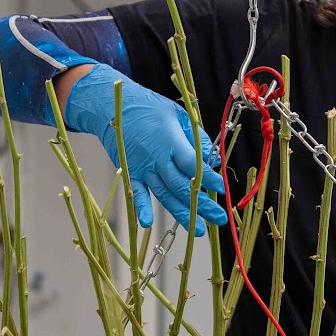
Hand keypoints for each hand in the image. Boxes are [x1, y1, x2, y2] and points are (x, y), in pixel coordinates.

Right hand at [64, 66, 226, 233]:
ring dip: (182, 213)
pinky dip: (141, 208)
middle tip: (219, 217)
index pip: (193, 164)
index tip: (222, 187)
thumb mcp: (179, 115)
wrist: (113, 106)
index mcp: (171, 141)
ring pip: (165, 195)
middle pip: (182, 185)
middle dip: (202, 204)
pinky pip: (136, 193)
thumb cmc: (149, 108)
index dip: (208, 177)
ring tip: (199, 229)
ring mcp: (142, 168)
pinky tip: (147, 223)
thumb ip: (197, 138)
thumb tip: (214, 159)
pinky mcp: (130, 173)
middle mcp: (157, 158)